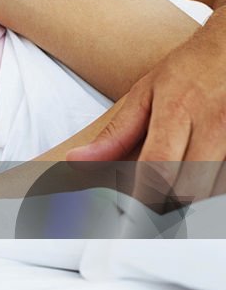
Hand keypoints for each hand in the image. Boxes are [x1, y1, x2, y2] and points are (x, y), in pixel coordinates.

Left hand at [66, 11, 225, 200]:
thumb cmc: (188, 69)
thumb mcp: (145, 93)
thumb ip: (116, 133)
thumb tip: (77, 162)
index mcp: (177, 111)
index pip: (158, 168)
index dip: (143, 200)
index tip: (127, 220)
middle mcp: (213, 124)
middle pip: (189, 188)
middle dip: (167, 208)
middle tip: (147, 219)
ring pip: (214, 189)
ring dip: (191, 200)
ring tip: (168, 201)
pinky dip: (212, 187)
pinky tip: (194, 183)